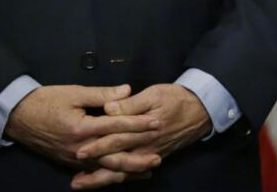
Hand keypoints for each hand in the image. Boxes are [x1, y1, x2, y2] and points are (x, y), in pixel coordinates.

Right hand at [3, 84, 160, 182]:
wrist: (18, 117)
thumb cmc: (46, 101)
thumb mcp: (74, 93)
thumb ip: (102, 94)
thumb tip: (127, 91)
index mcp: (82, 128)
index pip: (116, 127)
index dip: (138, 125)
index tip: (156, 123)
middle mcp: (80, 148)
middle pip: (114, 157)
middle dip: (137, 158)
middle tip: (158, 158)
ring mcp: (74, 158)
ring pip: (105, 169)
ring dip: (127, 171)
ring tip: (147, 171)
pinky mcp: (70, 162)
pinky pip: (94, 171)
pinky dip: (110, 174)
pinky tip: (123, 175)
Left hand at [71, 84, 212, 188]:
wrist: (201, 110)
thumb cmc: (176, 98)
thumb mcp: (154, 94)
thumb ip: (131, 104)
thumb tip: (109, 109)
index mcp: (143, 130)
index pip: (116, 139)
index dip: (98, 146)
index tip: (79, 151)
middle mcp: (146, 147)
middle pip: (117, 163)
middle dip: (96, 171)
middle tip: (76, 180)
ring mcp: (150, 154)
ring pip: (124, 172)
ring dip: (104, 179)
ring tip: (85, 184)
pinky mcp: (154, 156)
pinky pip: (135, 172)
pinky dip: (120, 178)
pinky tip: (108, 180)